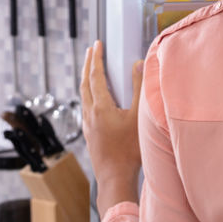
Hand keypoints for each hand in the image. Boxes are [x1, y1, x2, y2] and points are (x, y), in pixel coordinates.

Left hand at [82, 40, 142, 215]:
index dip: (96, 58)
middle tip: (91, 51)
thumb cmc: (129, 149)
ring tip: (91, 70)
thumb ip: (138, 88)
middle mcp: (89, 114)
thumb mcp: (138, 116)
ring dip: (87, 80)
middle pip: (84, 84)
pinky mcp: (90, 134)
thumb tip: (137, 64)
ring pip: (83, 96)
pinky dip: (89, 94)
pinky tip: (96, 99)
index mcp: (100, 107)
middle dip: (87, 65)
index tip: (97, 44)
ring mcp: (87, 125)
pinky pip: (86, 107)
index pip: (95, 76)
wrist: (115, 177)